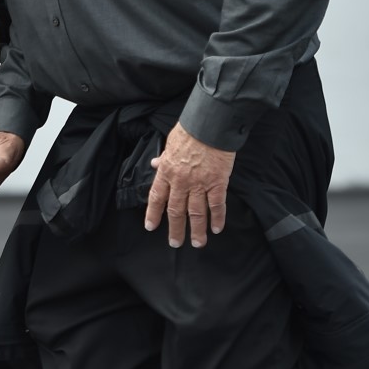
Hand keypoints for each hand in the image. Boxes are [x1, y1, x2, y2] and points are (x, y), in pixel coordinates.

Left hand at [144, 122, 234, 248]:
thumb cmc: (190, 131)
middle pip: (176, 211)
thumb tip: (154, 164)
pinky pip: (217, 205)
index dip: (153, 214)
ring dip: (197, 230)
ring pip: (196, 213)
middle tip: (175, 243)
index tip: (150, 227)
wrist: (210, 124)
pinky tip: (216, 228)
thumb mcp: (170, 143)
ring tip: (198, 243)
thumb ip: (163, 158)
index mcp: (167, 171)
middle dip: (175, 229)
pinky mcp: (217, 183)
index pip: (157, 197)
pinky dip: (217, 218)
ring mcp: (200, 184)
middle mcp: (181, 181)